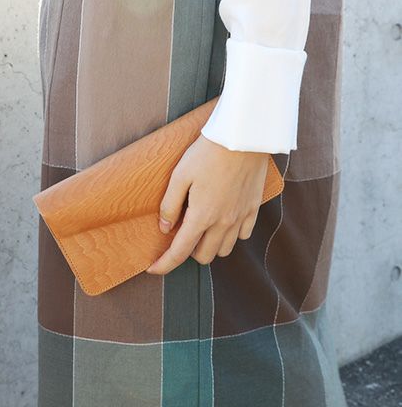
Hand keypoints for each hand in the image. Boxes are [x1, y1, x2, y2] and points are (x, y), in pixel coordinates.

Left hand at [146, 134, 269, 274]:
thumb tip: (165, 227)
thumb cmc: (207, 153)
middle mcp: (223, 223)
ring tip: (202, 228)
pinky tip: (223, 220)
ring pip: (224, 249)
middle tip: (181, 235)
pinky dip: (231, 235)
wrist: (242, 137)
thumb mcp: (180, 175)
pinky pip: (243, 235)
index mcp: (202, 216)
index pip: (179, 253)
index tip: (153, 268)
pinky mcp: (253, 208)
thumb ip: (170, 204)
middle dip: (188, 252)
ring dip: (210, 245)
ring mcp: (241, 217)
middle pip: (204, 256)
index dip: (164, 265)